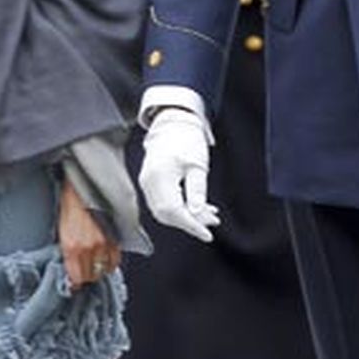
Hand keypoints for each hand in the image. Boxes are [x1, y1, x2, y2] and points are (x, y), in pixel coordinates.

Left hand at [58, 179, 121, 287]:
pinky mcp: (115, 237)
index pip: (77, 278)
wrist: (83, 187)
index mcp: (72, 247)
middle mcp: (89, 247)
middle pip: (92, 276)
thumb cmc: (69, 207)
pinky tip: (104, 256)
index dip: (76, 282)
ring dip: (100, 269)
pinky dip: (111, 261)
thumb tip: (70, 270)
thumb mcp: (61, 232)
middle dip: (87, 275)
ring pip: (105, 269)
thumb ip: (66, 253)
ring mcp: (104, 242)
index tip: (75, 281)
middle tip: (84, 270)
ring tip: (94, 263)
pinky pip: (116, 258)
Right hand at [139, 107, 219, 242]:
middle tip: (211, 222)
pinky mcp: (150, 183)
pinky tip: (195, 207)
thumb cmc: (185, 139)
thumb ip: (197, 192)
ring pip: (164, 211)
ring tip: (207, 214)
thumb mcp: (198, 166)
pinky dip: (179, 209)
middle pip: (167, 215)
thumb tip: (198, 214)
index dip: (191, 225)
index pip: (174, 211)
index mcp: (160, 177)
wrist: (172, 124)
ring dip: (185, 216)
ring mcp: (147, 183)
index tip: (207, 234)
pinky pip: (162, 203)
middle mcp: (149, 182)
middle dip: (190, 222)